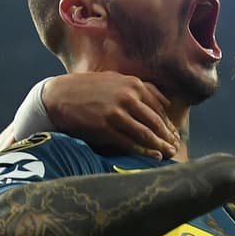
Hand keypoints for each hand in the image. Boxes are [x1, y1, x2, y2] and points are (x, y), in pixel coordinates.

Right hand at [44, 72, 181, 159]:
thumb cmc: (88, 88)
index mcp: (133, 84)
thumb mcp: (116, 79)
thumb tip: (165, 102)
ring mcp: (117, 112)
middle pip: (156, 121)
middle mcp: (128, 97)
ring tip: (169, 154)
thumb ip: (140, 88)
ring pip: (146, 133)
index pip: (159, 107)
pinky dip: (144, 151)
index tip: (174, 134)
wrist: (59, 95)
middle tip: (176, 147)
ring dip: (160, 146)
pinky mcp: (105, 127)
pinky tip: (154, 156)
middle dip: (168, 136)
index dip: (169, 123)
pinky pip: (130, 142)